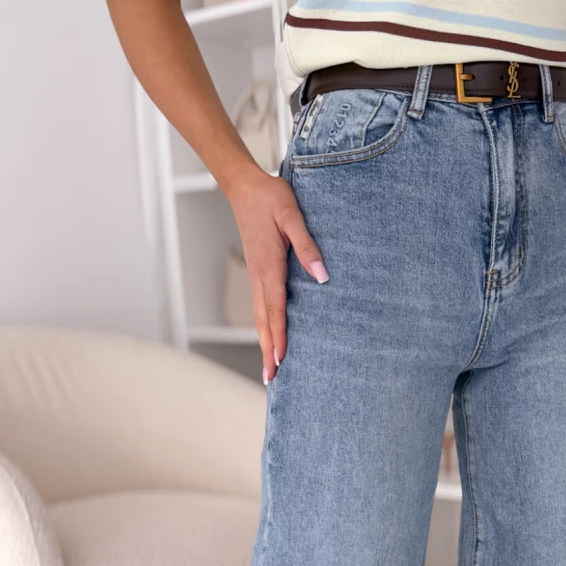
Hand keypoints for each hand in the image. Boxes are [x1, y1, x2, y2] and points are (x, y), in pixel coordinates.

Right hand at [227, 165, 327, 382]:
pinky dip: (263, 327)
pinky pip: (260, 306)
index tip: (281, 359)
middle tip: (271, 379)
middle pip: (263, 321)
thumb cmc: (271, 198)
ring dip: (263, 343)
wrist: (243, 186)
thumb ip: (307, 245)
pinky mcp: (256, 272)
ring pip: (259, 316)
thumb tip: (322, 276)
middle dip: (267, 350)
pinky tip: (268, 338)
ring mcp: (255, 275)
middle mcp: (259, 275)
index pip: (275, 308)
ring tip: (268, 368)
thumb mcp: (293, 215)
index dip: (278, 335)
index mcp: (269, 265)